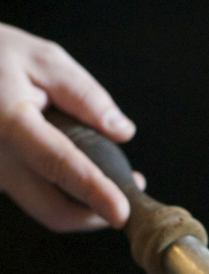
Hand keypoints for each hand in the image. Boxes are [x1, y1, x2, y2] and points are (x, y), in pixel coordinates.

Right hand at [0, 22, 139, 230]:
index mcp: (8, 123)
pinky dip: (66, 194)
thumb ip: (85, 96)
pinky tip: (81, 170)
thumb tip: (122, 132)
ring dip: (84, 204)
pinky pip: (37, 198)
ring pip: (47, 210)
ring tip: (112, 175)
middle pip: (53, 210)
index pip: (57, 164)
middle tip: (131, 188)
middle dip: (98, 213)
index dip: (93, 192)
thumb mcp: (43, 60)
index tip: (122, 212)